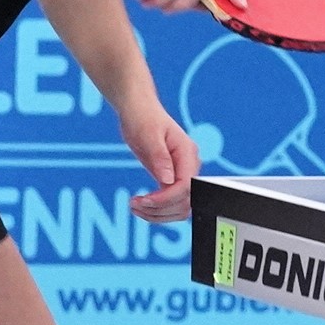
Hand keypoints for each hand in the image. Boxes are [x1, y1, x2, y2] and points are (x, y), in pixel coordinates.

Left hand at [119, 101, 199, 220]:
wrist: (138, 110)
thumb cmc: (143, 117)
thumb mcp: (149, 134)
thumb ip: (160, 157)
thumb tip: (168, 180)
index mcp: (188, 153)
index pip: (185, 186)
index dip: (166, 198)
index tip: (144, 200)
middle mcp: (188, 165)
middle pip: (185, 201)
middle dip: (160, 209)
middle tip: (136, 204)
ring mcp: (180, 173)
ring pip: (179, 208)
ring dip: (158, 214)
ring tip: (135, 207)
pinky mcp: (170, 178)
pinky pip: (170, 203)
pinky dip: (155, 210)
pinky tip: (140, 205)